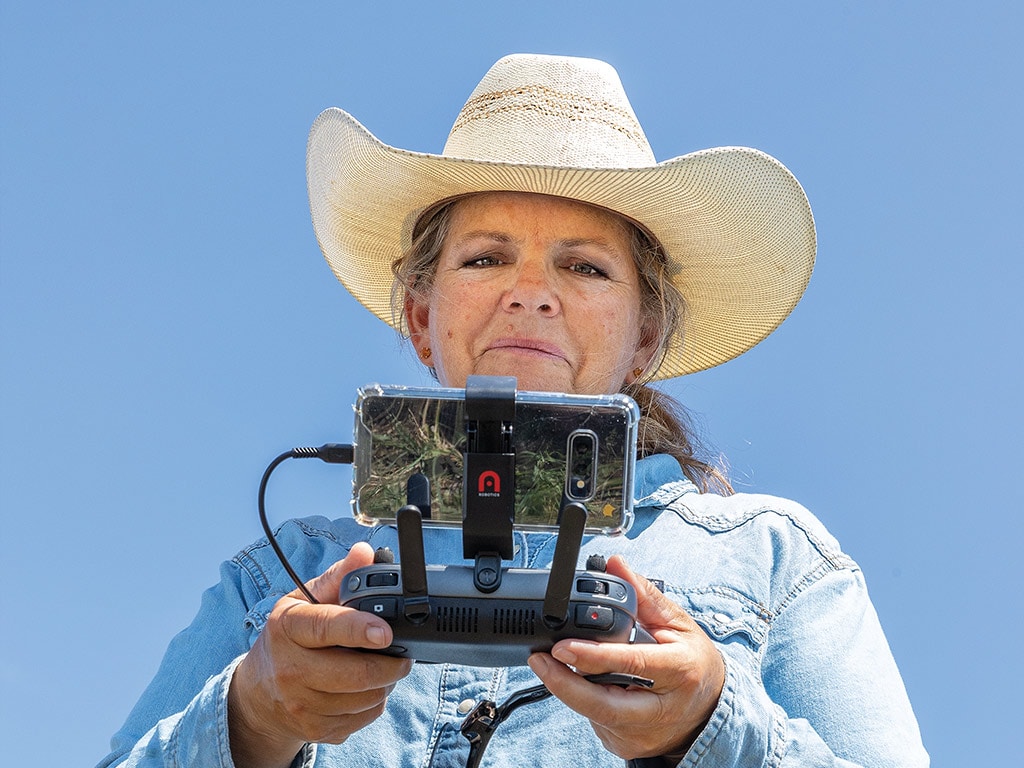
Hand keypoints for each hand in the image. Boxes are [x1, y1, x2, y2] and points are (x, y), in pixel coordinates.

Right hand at [228, 542, 412, 767]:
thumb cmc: (288, 639)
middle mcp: (290, 669)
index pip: (326, 627)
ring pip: (366, 698)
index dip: (359, 629)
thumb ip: (339, 577)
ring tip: (380, 667)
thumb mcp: (304, 601)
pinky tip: (365, 688)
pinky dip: (374, 702)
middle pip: (356, 673)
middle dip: (391, 663)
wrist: (258, 693)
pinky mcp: (314, 729)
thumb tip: (365, 553)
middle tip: (400, 653)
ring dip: (385, 682)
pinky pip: (363, 718)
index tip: (385, 631)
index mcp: (288, 628)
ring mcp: (301, 704)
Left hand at [527, 555, 724, 759]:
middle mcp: (661, 709)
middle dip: (564, 684)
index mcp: (679, 672)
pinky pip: (594, 721)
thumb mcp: (677, 624)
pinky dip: (584, 700)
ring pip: (594, 713)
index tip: (561, 647)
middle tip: (539, 660)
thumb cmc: (693, 662)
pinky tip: (587, 684)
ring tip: (559, 663)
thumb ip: (643, 595)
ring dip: (571, 688)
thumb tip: (616, 565)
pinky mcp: (627, 746)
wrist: (709, 711)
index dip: (593, 657)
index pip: (632, 664)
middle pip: (604, 705)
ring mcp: (642, 733)